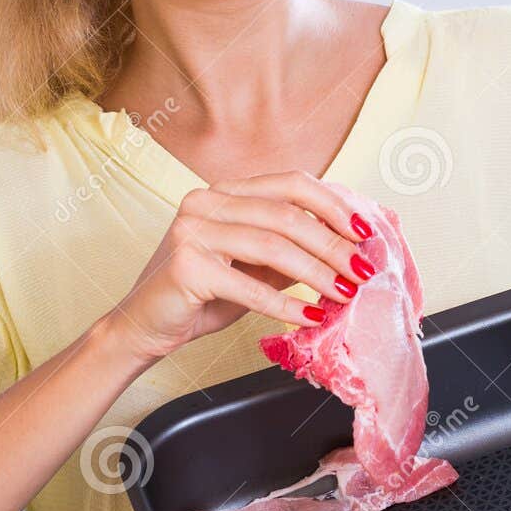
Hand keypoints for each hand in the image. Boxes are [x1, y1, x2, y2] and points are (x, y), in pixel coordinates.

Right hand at [101, 172, 373, 366]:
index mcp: (224, 192)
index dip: (333, 205)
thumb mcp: (253, 269)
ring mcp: (193, 230)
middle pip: (287, 215)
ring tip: (344, 294)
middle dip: (333, 244)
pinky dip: (285, 304)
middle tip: (363, 271)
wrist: (144, 326)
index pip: (290, 183)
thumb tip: (347, 253)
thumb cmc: (200, 297)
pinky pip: (249, 285)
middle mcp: (206, 201)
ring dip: (317, 273)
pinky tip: (311, 317)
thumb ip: (290, 254)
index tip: (366, 232)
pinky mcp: (186, 265)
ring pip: (272, 245)